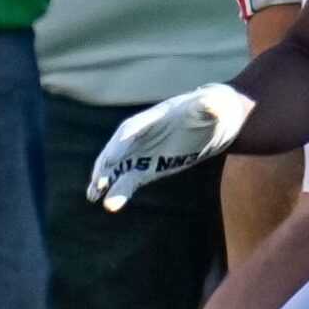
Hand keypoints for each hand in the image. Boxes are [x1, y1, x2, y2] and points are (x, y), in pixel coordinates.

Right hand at [87, 82, 255, 210]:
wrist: (214, 120)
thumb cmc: (212, 110)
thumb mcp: (213, 107)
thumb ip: (209, 107)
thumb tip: (210, 104)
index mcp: (154, 118)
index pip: (132, 130)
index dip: (122, 144)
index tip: (112, 159)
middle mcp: (143, 134)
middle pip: (118, 149)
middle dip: (107, 164)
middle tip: (97, 182)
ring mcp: (144, 151)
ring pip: (118, 166)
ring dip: (105, 179)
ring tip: (93, 196)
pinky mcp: (148, 167)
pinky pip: (129, 179)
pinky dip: (118, 190)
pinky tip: (108, 204)